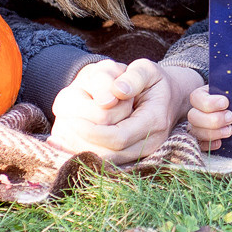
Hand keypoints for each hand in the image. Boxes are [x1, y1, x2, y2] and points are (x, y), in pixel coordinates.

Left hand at [49, 58, 177, 164]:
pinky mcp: (131, 157)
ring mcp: (141, 153)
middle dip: (81, 142)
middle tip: (62, 125)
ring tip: (61, 132)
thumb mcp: (147, 69)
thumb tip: (118, 91)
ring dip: (79, 149)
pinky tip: (64, 142)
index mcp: (155, 120)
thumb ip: (134, 77)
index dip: (92, 131)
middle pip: (109, 154)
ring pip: (104, 161)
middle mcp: (150, 143)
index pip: (118, 137)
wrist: (170, 99)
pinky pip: (104, 161)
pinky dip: (82, 152)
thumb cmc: (153, 82)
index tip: (72, 119)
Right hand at [185, 83, 231, 149]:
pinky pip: (199, 145)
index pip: (196, 98)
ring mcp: (197, 126)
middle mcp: (196, 111)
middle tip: (230, 118)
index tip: (225, 103)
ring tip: (229, 130)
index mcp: (202, 95)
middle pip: (193, 117)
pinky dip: (209, 145)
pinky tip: (220, 143)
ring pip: (195, 132)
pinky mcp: (201, 139)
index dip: (209, 103)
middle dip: (213, 120)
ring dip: (213, 133)